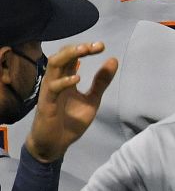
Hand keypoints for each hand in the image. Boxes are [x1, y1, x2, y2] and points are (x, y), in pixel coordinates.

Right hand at [25, 43, 115, 163]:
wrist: (56, 144)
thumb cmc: (70, 122)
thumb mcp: (92, 100)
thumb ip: (101, 82)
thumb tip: (113, 59)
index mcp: (66, 80)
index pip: (71, 57)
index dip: (84, 48)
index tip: (102, 46)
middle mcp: (55, 81)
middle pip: (61, 57)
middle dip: (77, 48)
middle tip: (97, 46)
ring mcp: (49, 92)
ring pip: (53, 66)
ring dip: (69, 56)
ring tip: (85, 51)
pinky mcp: (46, 104)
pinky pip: (52, 88)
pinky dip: (63, 81)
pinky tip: (77, 79)